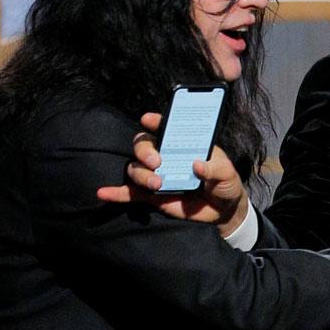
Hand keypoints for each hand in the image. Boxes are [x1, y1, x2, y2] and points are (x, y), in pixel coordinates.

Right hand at [95, 113, 249, 236]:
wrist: (224, 210)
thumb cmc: (226, 183)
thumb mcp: (227, 173)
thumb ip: (214, 168)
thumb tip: (196, 165)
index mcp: (184, 143)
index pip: (165, 126)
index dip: (156, 120)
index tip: (149, 119)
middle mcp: (166, 155)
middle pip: (143, 144)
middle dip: (144, 151)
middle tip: (157, 161)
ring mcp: (157, 174)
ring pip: (135, 168)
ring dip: (141, 174)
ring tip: (157, 183)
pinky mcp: (152, 196)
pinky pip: (130, 193)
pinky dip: (116, 193)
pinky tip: (103, 193)